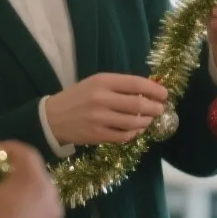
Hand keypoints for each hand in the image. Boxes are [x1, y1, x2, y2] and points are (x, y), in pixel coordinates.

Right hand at [43, 73, 167, 145]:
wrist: (52, 118)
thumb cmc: (78, 97)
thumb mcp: (96, 83)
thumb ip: (120, 85)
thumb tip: (150, 89)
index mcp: (102, 81)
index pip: (136, 84)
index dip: (154, 89)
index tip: (164, 94)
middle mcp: (101, 99)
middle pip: (138, 104)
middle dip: (155, 107)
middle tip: (160, 109)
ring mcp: (99, 119)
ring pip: (134, 122)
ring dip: (146, 121)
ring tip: (149, 119)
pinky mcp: (97, 135)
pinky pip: (124, 136)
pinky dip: (134, 133)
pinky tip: (136, 129)